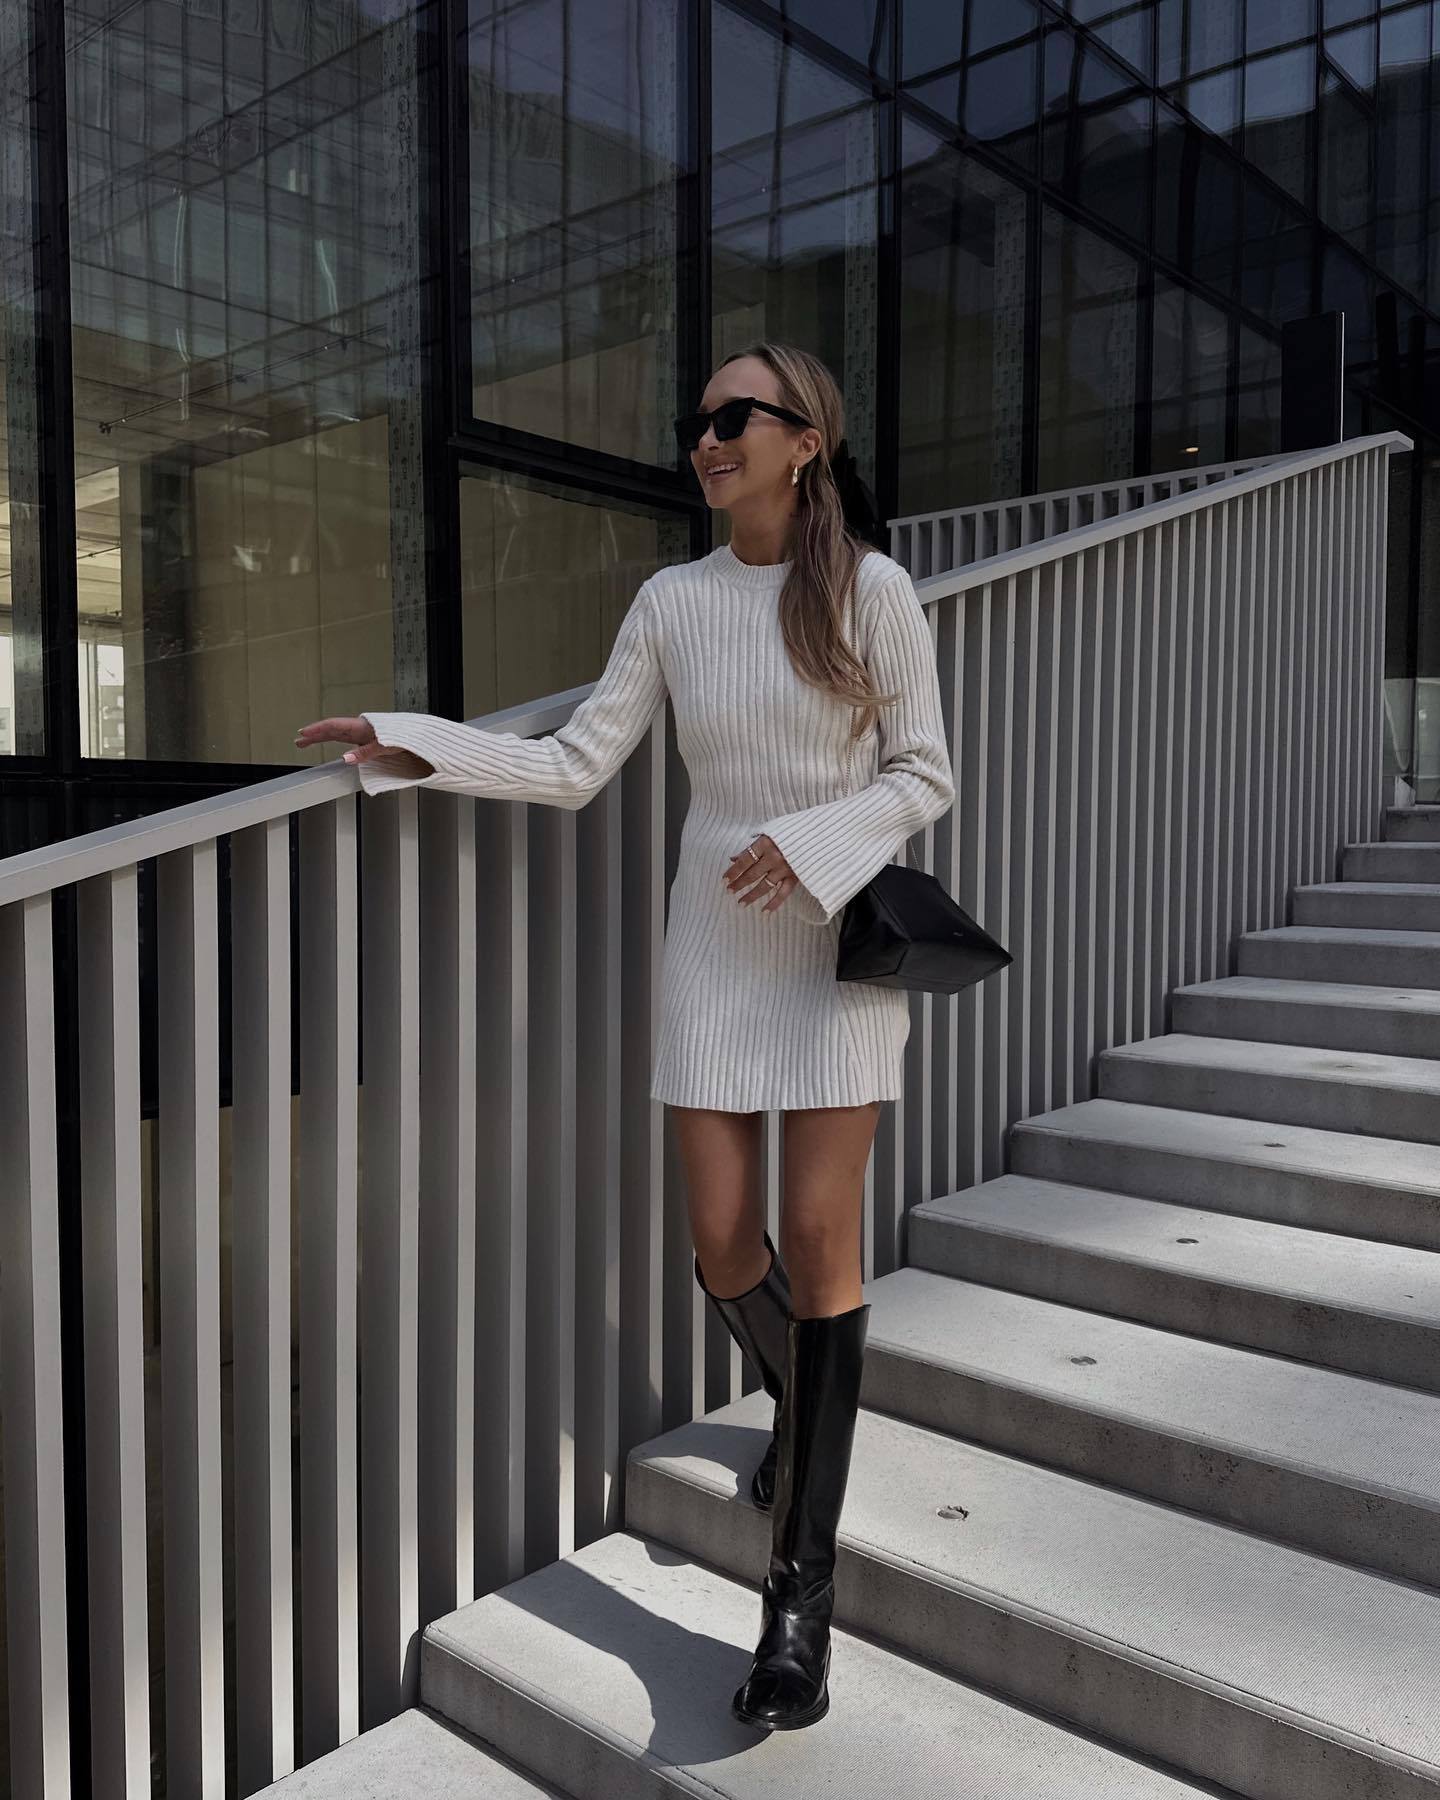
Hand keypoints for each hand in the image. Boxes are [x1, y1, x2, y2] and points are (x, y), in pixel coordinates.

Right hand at [293, 716, 433, 778]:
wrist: (419, 736)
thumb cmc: (405, 738)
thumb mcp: (385, 746)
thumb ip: (365, 753)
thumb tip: (346, 759)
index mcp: (362, 727)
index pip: (334, 726)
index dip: (317, 730)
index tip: (303, 734)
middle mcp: (359, 728)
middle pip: (331, 729)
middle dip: (314, 734)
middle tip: (298, 740)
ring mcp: (361, 732)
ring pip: (336, 732)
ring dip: (321, 736)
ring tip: (305, 741)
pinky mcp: (366, 738)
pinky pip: (344, 736)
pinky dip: (332, 738)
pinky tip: (328, 742)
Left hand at [723, 834, 799, 913]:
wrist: (819, 834)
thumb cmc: (792, 830)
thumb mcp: (769, 832)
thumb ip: (752, 846)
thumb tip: (734, 857)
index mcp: (765, 843)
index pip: (744, 860)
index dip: (733, 871)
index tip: (724, 879)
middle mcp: (774, 857)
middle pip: (751, 874)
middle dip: (738, 884)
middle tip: (729, 891)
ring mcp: (785, 868)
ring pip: (764, 886)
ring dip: (751, 896)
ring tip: (741, 903)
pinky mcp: (796, 876)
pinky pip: (783, 893)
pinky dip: (774, 903)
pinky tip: (764, 912)